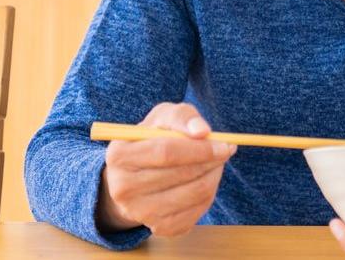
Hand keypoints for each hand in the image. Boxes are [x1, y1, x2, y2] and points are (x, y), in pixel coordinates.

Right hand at [97, 102, 235, 236]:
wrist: (135, 176)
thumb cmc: (151, 140)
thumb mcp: (162, 118)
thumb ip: (182, 117)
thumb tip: (202, 131)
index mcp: (119, 155)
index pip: (166, 152)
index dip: (199, 149)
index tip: (223, 144)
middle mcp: (123, 188)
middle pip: (180, 175)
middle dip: (211, 161)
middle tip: (226, 150)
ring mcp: (140, 212)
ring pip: (193, 194)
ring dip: (213, 176)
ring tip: (216, 163)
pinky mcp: (159, 228)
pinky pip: (196, 212)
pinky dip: (209, 194)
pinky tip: (205, 180)